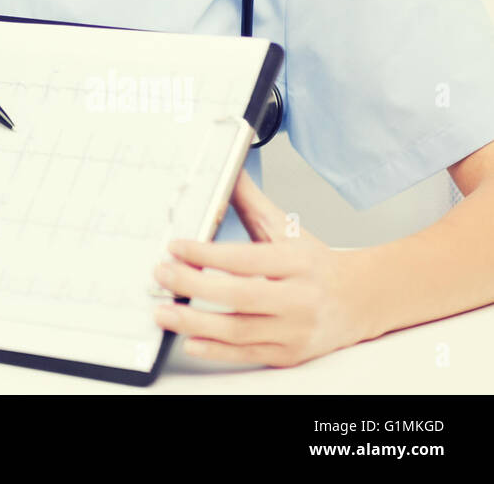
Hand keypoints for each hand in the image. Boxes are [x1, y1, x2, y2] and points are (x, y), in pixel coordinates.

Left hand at [150, 170, 375, 366]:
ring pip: (240, 331)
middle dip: (194, 286)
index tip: (175, 247)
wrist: (361, 301)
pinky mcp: (289, 354)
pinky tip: (189, 341)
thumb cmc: (316, 264)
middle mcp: (299, 299)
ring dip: (196, 323)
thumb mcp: (287, 228)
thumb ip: (251, 202)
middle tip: (161, 275)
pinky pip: (248, 354)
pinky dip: (216, 350)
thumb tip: (227, 168)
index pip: (246, 258)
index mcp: (297, 262)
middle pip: (240, 296)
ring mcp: (295, 331)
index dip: (207, 253)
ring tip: (163, 312)